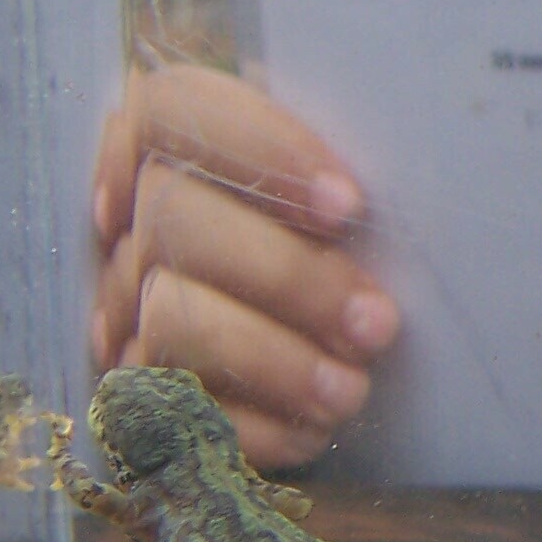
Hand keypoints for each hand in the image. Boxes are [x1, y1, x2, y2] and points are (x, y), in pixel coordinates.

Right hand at [91, 63, 399, 471]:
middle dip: (290, 277)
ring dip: (273, 359)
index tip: (350, 205)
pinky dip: (248, 425)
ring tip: (350, 390)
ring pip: (170, 319)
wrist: (296, 347)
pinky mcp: (131, 391)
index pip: (177, 109)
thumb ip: (339, 169)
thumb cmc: (330, 242)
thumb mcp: (327, 189)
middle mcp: (131, 219)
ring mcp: (119, 305)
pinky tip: (310, 431)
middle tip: (378, 323)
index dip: (260, 151)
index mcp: (168, 142)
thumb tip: (421, 180)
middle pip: (177, 220)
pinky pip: (170, 410)